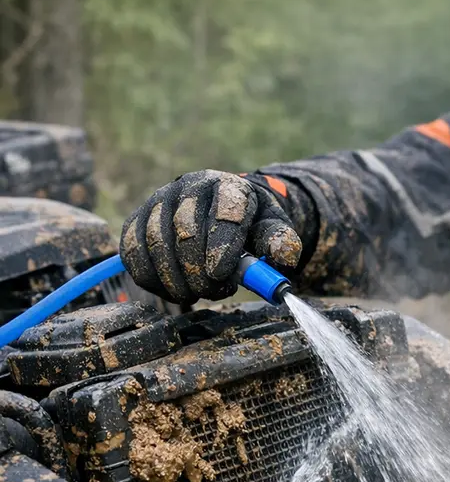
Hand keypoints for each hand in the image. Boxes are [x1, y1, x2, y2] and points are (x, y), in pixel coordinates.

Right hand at [120, 170, 302, 303]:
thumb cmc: (251, 224)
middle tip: (213, 291)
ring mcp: (159, 202)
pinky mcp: (137, 220)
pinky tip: (173, 291)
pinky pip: (133, 253)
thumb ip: (281, 242)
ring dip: (176, 279)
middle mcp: (188, 187)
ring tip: (197, 293)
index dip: (221, 245)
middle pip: (185, 230)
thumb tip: (284, 256)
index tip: (222, 274)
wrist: (225, 211)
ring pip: (155, 243)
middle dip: (198, 270)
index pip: (224, 212)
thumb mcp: (273, 229)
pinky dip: (151, 279)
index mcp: (228, 187)